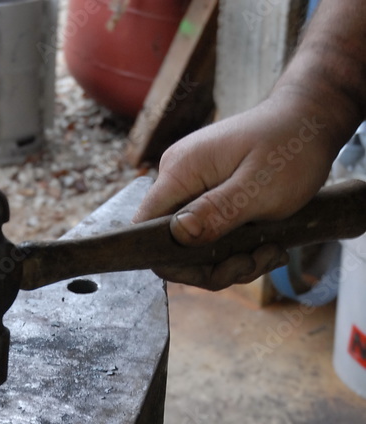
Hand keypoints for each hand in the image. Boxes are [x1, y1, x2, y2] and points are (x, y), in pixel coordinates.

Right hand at [133, 92, 339, 288]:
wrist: (312, 120)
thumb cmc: (292, 148)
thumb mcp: (260, 188)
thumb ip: (217, 211)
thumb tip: (177, 234)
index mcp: (180, 171)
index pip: (145, 229)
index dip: (172, 260)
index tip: (215, 268)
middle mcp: (177, 178)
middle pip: (171, 245)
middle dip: (212, 266)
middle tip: (254, 262)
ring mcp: (191, 188)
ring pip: (194, 247)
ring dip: (231, 261)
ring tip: (269, 251)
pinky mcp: (207, 196)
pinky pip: (209, 236)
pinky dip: (237, 251)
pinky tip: (267, 245)